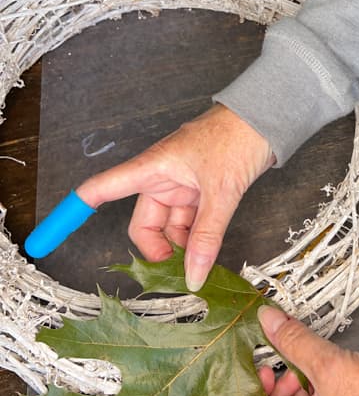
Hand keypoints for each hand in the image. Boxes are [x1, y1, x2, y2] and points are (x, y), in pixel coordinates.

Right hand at [76, 104, 274, 290]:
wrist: (268, 120)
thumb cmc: (237, 138)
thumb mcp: (221, 191)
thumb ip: (207, 236)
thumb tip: (192, 275)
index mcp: (153, 168)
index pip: (104, 188)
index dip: (79, 208)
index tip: (54, 232)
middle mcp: (162, 179)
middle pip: (143, 225)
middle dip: (156, 251)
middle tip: (176, 275)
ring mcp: (182, 187)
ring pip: (169, 228)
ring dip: (180, 249)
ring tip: (198, 268)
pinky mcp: (201, 193)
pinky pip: (190, 224)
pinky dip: (196, 241)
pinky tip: (206, 256)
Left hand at [212, 306, 358, 395]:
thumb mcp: (331, 370)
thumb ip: (294, 342)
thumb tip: (267, 320)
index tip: (221, 389)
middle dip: (260, 388)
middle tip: (258, 355)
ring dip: (286, 376)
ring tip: (289, 349)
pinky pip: (319, 392)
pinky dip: (311, 373)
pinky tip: (313, 351)